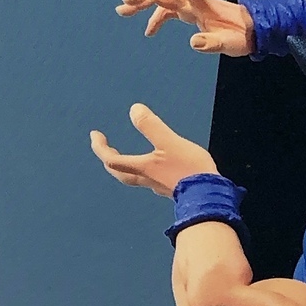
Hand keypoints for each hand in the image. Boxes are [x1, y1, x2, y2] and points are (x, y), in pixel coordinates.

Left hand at [89, 104, 217, 196]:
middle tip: (105, 148)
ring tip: (128, 157)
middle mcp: (148, 179)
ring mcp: (160, 186)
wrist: (209, 196)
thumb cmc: (189, 170)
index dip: (100, 147)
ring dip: (128, 167)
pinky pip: (153, 180)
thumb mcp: (169, 142)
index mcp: (143, 168)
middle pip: (121, 172)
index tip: (95, 135)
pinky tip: (157, 168)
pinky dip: (147, 172)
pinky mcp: (173, 189)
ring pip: (136, 178)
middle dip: (110, 159)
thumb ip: (151, 126)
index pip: (112, 159)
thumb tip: (134, 109)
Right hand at [116, 0, 253, 55]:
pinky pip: (167, 9)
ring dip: (142, 0)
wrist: (253, 31)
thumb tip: (194, 43)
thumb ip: (212, 43)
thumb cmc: (243, 36)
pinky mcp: (189, 12)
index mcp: (204, 4)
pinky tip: (147, 32)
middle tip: (126, 3)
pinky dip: (155, 17)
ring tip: (123, 10)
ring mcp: (190, 5)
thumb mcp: (230, 44)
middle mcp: (194, 0)